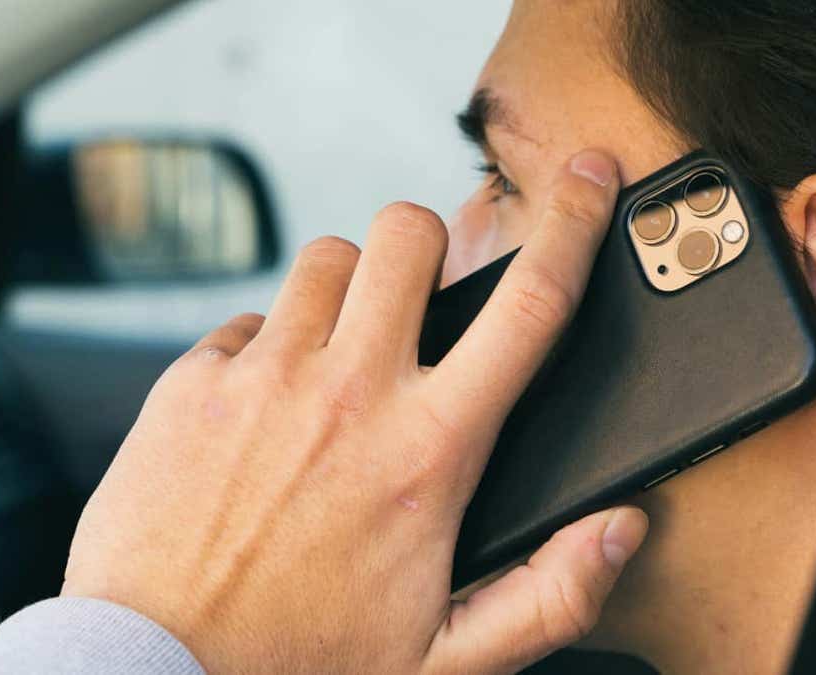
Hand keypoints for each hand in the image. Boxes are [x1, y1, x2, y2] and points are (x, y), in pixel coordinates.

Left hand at [61, 149, 647, 673]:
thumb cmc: (304, 667)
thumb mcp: (449, 658)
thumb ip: (551, 595)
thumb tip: (621, 528)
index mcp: (430, 452)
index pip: (530, 307)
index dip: (574, 224)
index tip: (590, 175)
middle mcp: (350, 395)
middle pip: (411, 235)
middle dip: (430, 242)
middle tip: (422, 296)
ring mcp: (266, 379)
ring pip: (328, 258)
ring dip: (349, 289)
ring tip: (341, 355)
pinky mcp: (194, 383)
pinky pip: (249, 318)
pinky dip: (270, 345)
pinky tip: (267, 410)